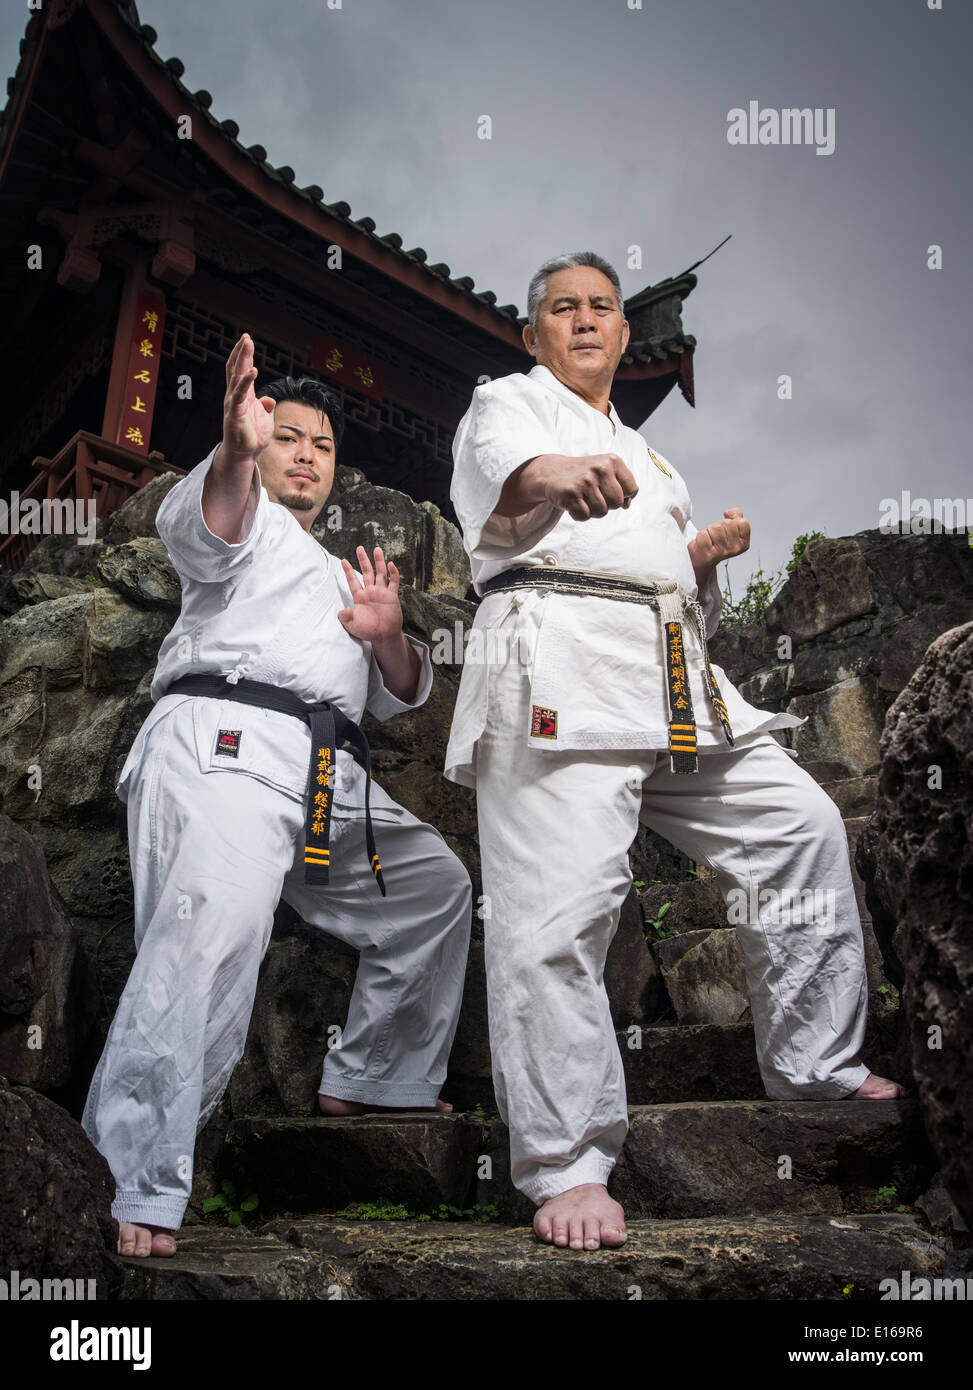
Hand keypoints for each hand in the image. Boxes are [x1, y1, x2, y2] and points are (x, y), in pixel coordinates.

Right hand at [221, 333, 274, 459]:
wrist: (245, 455)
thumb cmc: (253, 437)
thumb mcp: (265, 419)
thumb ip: (266, 406)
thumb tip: (269, 399)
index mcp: (243, 396)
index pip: (241, 371)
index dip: (244, 356)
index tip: (247, 341)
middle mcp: (236, 396)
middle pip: (237, 369)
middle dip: (242, 352)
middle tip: (246, 336)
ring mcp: (233, 403)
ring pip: (236, 376)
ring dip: (242, 359)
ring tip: (247, 343)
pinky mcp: (235, 413)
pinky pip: (240, 394)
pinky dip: (246, 381)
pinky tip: (253, 371)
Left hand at [337, 546, 403, 643]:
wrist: (384, 636)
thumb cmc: (368, 631)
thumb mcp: (354, 626)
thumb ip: (347, 618)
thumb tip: (340, 613)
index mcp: (360, 597)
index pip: (352, 581)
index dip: (348, 571)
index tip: (343, 560)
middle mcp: (371, 592)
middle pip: (366, 572)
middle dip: (363, 560)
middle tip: (360, 548)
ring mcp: (382, 593)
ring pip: (380, 573)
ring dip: (378, 562)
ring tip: (377, 549)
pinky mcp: (392, 596)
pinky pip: (393, 582)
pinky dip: (393, 573)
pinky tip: (391, 564)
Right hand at [539, 452, 638, 520]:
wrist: (554, 472)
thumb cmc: (585, 475)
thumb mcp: (607, 472)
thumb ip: (622, 486)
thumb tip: (627, 505)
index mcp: (612, 461)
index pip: (632, 489)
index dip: (624, 496)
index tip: (610, 492)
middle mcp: (600, 468)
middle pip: (617, 503)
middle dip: (607, 504)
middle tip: (594, 495)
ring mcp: (585, 481)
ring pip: (602, 512)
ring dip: (593, 511)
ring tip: (584, 498)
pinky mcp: (571, 493)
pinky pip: (585, 516)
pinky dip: (580, 514)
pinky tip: (574, 503)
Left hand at [688, 507, 750, 578]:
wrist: (702, 560)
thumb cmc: (716, 543)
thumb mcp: (731, 529)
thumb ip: (736, 517)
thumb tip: (729, 512)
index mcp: (743, 544)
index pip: (742, 522)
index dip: (732, 521)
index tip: (727, 529)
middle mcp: (734, 549)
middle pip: (727, 523)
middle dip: (719, 525)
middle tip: (715, 535)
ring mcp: (722, 553)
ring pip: (715, 527)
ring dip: (709, 530)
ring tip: (709, 539)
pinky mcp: (708, 554)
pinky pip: (703, 534)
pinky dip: (700, 536)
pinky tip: (703, 544)